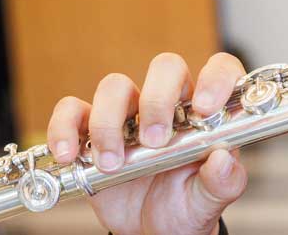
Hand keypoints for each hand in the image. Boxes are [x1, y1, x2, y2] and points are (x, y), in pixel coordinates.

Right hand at [47, 52, 249, 234]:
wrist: (150, 231)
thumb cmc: (184, 207)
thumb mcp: (208, 201)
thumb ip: (223, 183)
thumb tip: (223, 160)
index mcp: (203, 114)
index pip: (218, 70)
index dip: (216, 79)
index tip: (205, 109)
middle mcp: (168, 105)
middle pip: (165, 68)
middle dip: (157, 100)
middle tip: (154, 140)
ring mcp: (128, 115)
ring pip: (115, 87)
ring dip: (109, 122)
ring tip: (111, 163)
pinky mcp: (92, 131)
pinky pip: (72, 111)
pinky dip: (64, 128)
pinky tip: (68, 155)